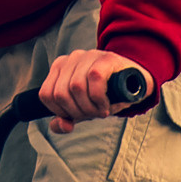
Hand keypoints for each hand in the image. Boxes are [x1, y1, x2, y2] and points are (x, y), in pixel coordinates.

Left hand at [39, 49, 153, 124]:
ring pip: (75, 87)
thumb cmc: (105, 95)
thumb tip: (60, 125)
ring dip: (89, 107)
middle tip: (93, 115)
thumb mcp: (82, 109)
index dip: (60, 112)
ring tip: (100, 110)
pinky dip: (99, 98)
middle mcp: (71, 59)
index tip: (77, 115)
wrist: (134, 84)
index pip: (46, 94)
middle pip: (60, 93)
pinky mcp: (106, 57)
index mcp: (59, 68)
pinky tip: (106, 104)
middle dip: (77, 112)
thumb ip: (67, 118)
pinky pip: (94, 78)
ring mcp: (88, 56)